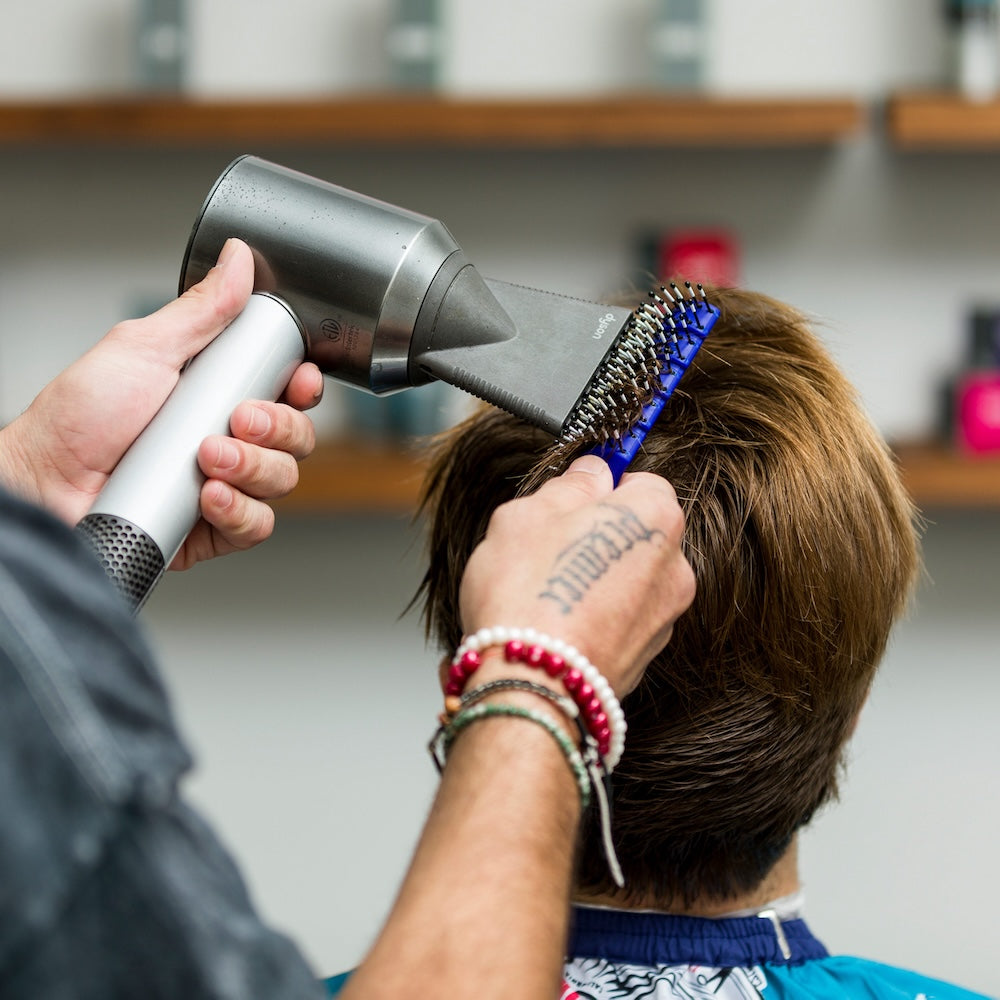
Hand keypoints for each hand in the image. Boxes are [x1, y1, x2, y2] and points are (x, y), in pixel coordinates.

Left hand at [0, 239, 322, 567]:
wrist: (46, 482)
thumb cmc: (81, 418)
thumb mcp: (144, 348)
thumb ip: (201, 309)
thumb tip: (238, 259)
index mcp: (221, 394)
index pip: (288, 391)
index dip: (303, 387)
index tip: (298, 381)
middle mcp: (231, 439)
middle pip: (297, 437)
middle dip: (277, 428)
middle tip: (236, 419)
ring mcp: (226, 485)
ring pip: (283, 481)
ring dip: (253, 468)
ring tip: (205, 458)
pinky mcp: (215, 528)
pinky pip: (257, 526)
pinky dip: (240, 511)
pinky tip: (207, 496)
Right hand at [459, 454, 694, 696]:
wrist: (530, 687)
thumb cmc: (527, 593)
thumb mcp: (529, 513)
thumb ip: (571, 485)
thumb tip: (593, 473)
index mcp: (655, 517)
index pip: (641, 480)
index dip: (601, 487)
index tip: (569, 499)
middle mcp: (675, 567)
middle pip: (637, 534)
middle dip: (598, 536)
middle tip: (547, 549)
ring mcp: (664, 618)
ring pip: (628, 580)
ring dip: (597, 580)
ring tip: (546, 594)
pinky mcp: (645, 658)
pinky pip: (620, 622)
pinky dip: (595, 619)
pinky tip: (556, 627)